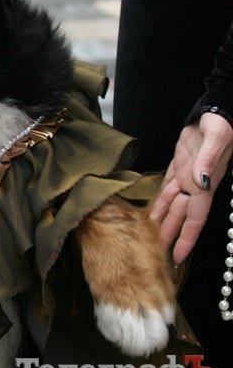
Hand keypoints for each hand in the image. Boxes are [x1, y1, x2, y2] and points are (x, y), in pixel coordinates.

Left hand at [150, 112, 232, 263]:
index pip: (194, 218)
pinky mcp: (178, 166)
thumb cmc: (220, 125)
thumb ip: (208, 161)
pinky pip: (167, 189)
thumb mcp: (216, 140)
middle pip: (179, 217)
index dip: (186, 238)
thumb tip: (202, 183)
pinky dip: (159, 201)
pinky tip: (151, 211)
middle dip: (169, 236)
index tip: (178, 256)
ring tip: (147, 238)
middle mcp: (195, 185)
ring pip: (171, 205)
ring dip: (161, 221)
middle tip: (154, 255)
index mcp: (204, 184)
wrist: (214, 111)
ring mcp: (186, 176)